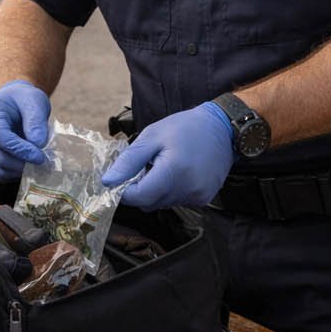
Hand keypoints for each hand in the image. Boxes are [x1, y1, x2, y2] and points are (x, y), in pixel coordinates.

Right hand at [0, 81, 50, 179]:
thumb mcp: (35, 101)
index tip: (40, 157)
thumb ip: (36, 121)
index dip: (20, 150)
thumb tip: (38, 144)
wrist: (13, 101)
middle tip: (44, 163)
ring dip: (19, 171)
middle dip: (22, 163)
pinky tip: (27, 165)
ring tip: (37, 164)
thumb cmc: (24, 99)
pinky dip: (14, 173)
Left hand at [102, 102, 235, 209]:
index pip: (138, 198)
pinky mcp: (205, 199)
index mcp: (172, 173)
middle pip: (149, 203)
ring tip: (166, 165)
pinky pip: (178, 201)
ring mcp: (198, 197)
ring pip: (163, 203)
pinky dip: (172, 190)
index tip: (124, 176)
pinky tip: (179, 172)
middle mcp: (187, 190)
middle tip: (148, 164)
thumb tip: (107, 182)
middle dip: (141, 188)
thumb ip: (129, 162)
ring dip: (157, 189)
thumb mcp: (152, 137)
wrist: (223, 127)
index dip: (125, 190)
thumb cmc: (185, 127)